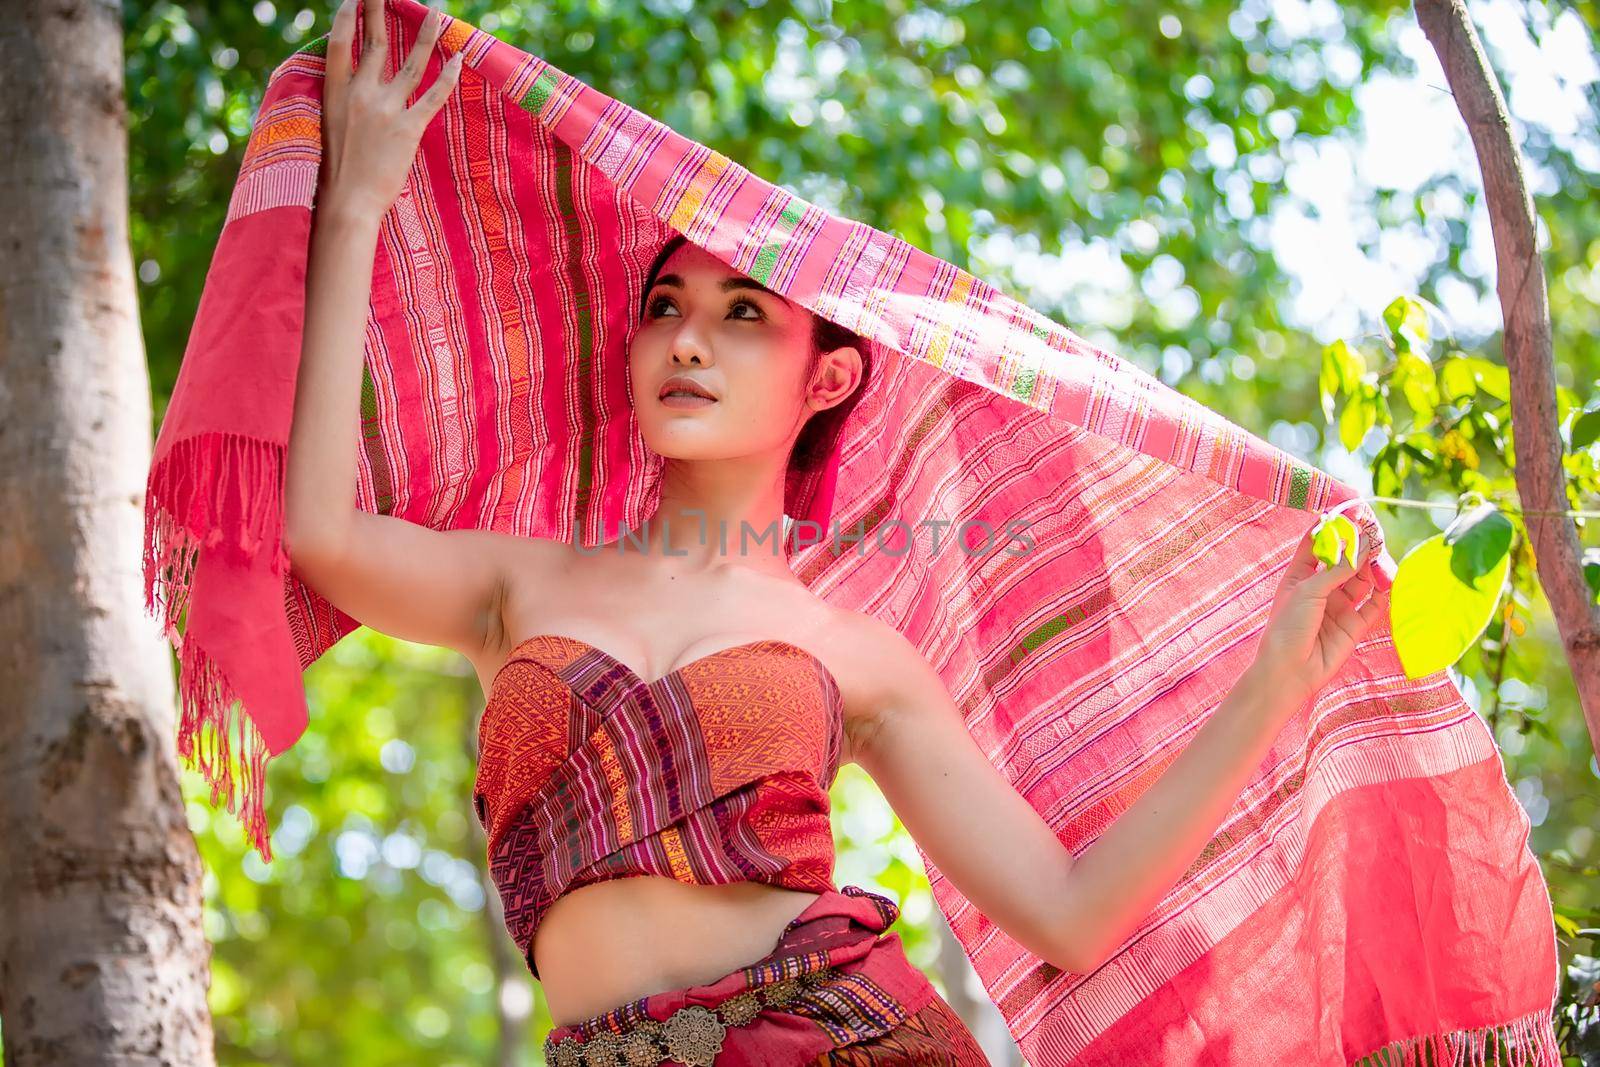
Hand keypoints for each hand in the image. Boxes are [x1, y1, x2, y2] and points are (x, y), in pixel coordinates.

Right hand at [316, 0, 461, 222]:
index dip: (348, 18)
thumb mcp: (328, 127)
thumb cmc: (335, 172)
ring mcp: (385, 109)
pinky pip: (433, 95)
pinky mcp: (408, 128)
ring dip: (425, 36)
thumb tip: (349, 87)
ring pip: (410, 63)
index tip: (355, 0)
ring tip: (436, 15)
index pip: (341, 43)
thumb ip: (341, 102)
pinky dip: (448, 76)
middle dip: (380, 11)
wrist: (347, 202)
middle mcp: (359, 93)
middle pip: (376, 43)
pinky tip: (459, 59)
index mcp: (335, 92)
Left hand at [1249, 520, 1385, 706]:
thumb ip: (1338, 570)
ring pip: (1363, 579)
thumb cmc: (1288, 629)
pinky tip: (1392, 580)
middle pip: (1346, 560)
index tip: (1351, 511)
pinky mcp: (1356, 625)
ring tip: (1383, 555)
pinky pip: (1375, 604)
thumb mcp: (1309, 592)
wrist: (1290, 672)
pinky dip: (1385, 592)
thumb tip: (1363, 545)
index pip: (1319, 543)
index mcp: (1300, 575)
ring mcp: (1340, 606)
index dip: (1334, 528)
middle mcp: (1321, 588)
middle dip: (1360, 546)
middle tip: (1375, 532)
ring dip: (1373, 567)